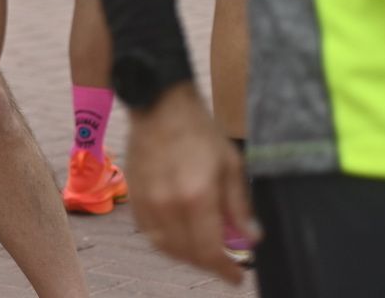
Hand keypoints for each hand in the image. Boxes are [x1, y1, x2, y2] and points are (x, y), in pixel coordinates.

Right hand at [126, 83, 257, 283]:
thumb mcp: (231, 164)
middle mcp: (168, 205)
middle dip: (208, 264)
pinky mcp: (133, 195)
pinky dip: (165, 242)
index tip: (237, 277)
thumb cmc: (199, 131)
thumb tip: (251, 238)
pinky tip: (179, 234)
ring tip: (203, 250)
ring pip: (165, 247)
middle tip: (224, 262)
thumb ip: (239, 206)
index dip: (225, 270)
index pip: (210, 251)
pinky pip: (148, 232)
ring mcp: (146, 201)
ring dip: (186, 255)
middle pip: (187, 254)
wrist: (159, 106)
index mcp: (196, 197)